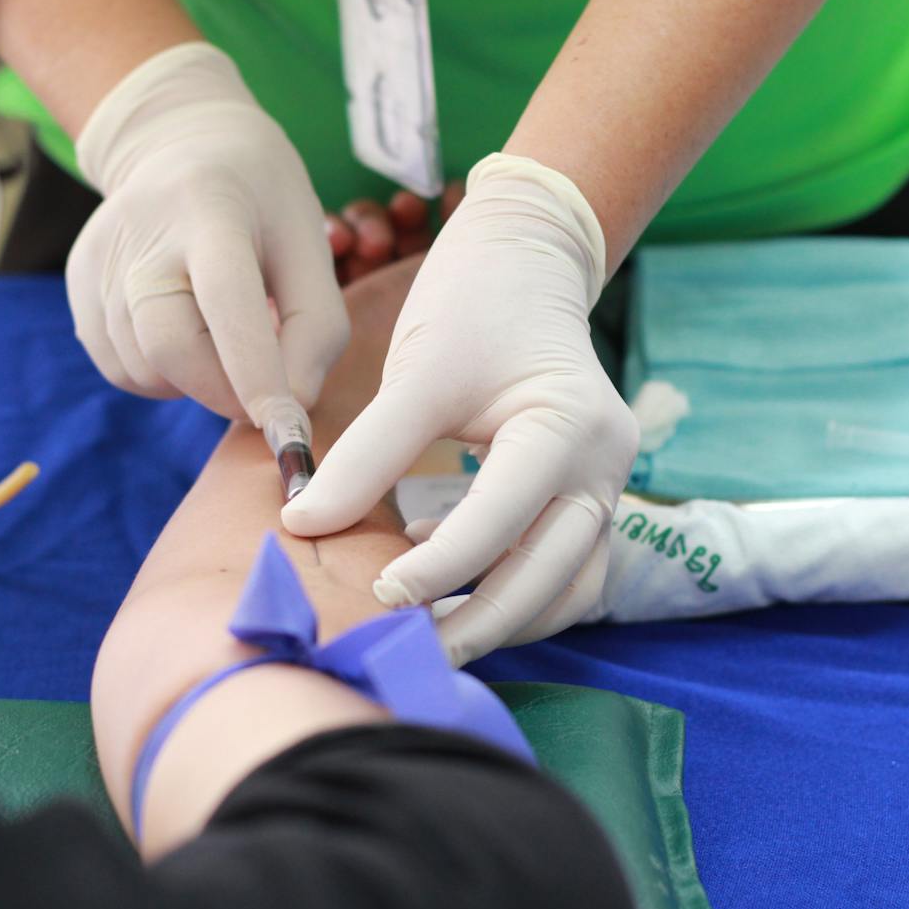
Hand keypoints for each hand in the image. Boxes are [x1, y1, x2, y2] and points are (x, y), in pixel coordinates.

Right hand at [66, 42, 348, 425]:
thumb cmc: (262, 201)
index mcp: (210, 209)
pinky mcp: (79, 285)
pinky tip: (186, 332)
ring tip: (222, 335)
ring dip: (196, 381)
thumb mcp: (310, 243)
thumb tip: (292, 406)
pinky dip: (163, 375)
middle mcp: (142, 232)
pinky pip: (122, 368)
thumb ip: (317, 327)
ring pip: (145, 369)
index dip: (256, 371)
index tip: (288, 428)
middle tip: (263, 392)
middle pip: (169, 346)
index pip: (227, 300)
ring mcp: (100, 260)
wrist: (181, 142)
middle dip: (224, 390)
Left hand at [282, 154, 638, 665]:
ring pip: (567, 589)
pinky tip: (448, 585)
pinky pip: (562, 571)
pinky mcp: (587, 497)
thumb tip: (302, 524)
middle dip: (479, 623)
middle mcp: (605, 468)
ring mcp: (606, 487)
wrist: (527, 258)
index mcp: (571, 429)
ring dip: (503, 621)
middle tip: (405, 650)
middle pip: (551, 578)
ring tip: (427, 636)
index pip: (503, 523)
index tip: (375, 594)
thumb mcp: (418, 373)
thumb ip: (366, 454)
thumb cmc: (473, 304)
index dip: (438, 568)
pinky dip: (514, 593)